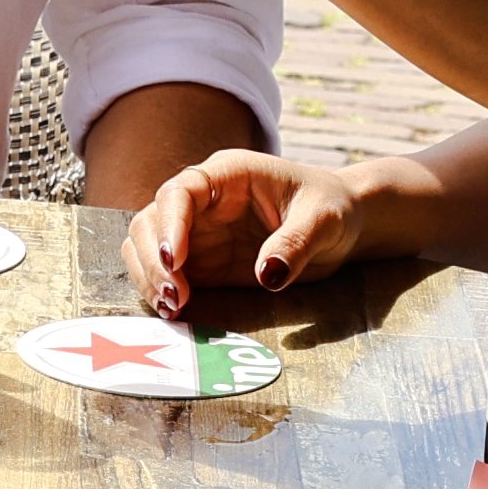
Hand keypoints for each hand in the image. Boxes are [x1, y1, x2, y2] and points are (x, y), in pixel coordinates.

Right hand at [123, 149, 368, 316]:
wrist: (340, 226)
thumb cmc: (331, 208)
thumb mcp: (324, 220)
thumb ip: (296, 242)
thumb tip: (267, 274)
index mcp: (227, 175)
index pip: (180, 192)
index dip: (169, 224)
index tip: (173, 259)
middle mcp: (203, 201)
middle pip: (151, 220)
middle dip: (153, 258)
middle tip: (175, 296)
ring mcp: (198, 232)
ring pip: (147, 247)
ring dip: (150, 276)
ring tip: (173, 308)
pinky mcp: (202, 263)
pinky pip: (166, 274)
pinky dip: (161, 292)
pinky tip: (175, 313)